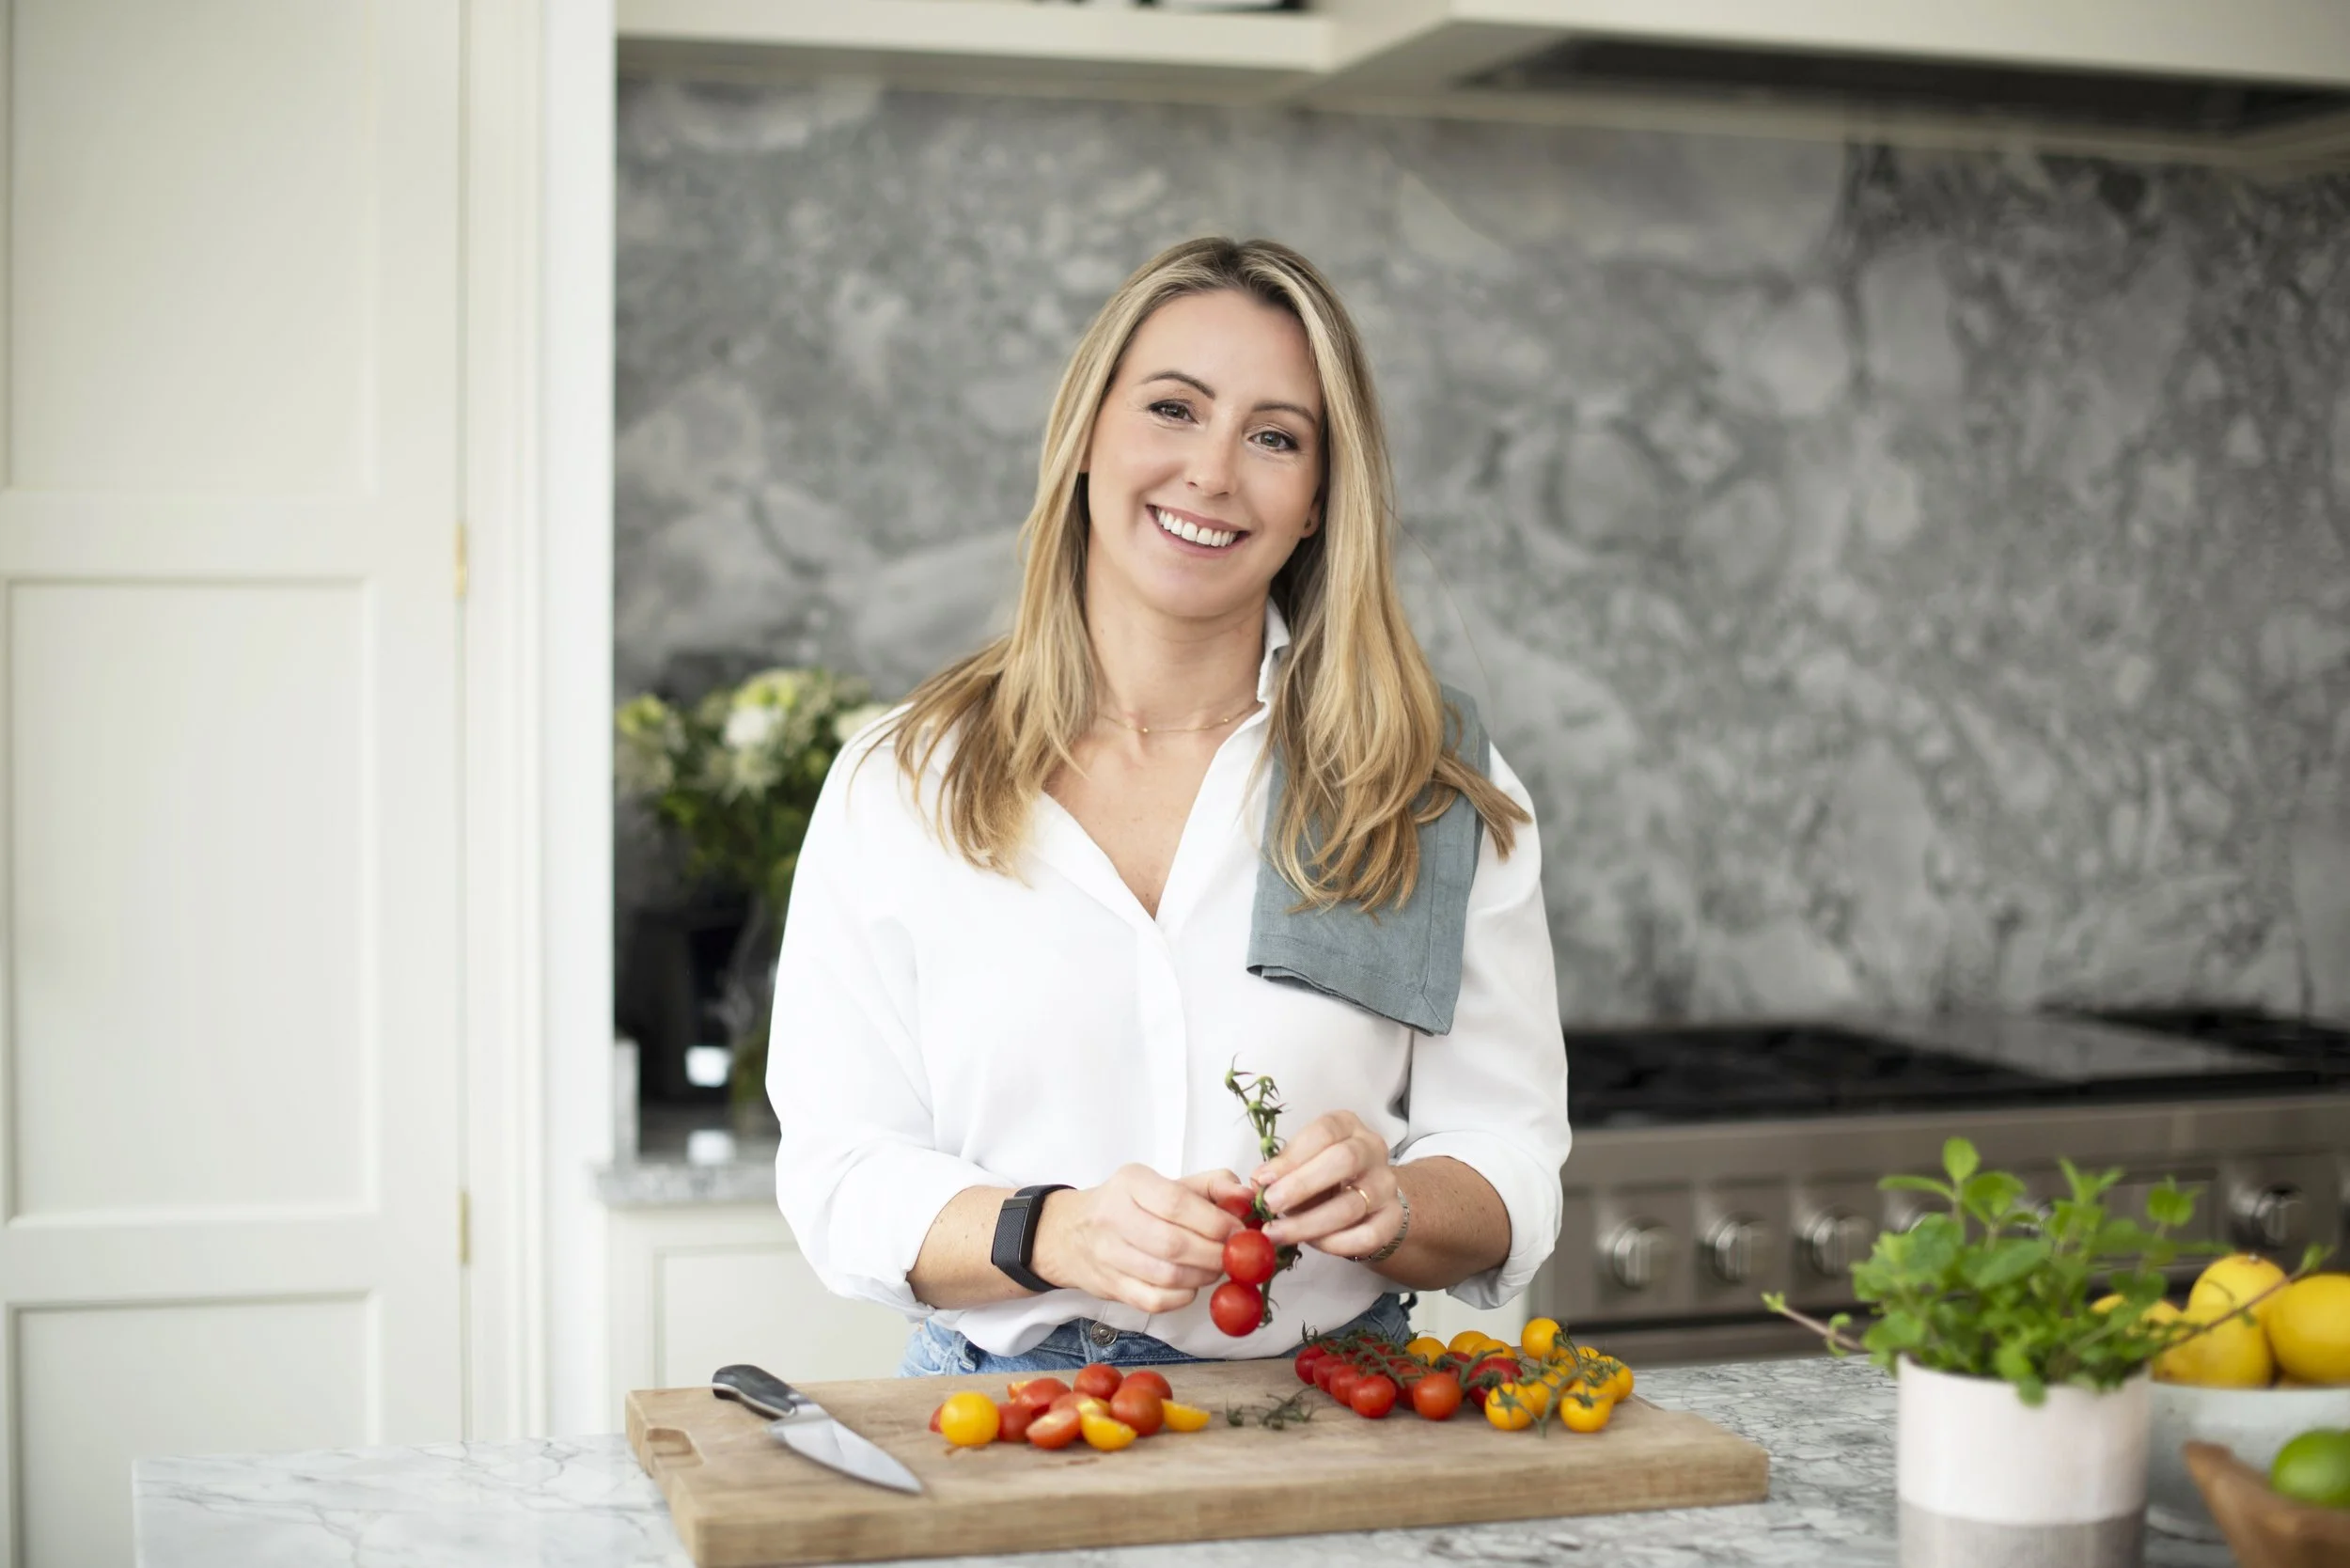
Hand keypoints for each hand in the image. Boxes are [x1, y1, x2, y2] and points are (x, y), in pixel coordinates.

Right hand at [1032, 1165, 1249, 1313]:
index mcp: (1131, 1183)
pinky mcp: (1110, 1286)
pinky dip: (1182, 1298)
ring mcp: (1107, 1255)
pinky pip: (1154, 1301)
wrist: (1071, 1233)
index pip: (1176, 1203)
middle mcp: (1113, 1216)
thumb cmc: (1130, 1205)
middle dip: (1214, 1254)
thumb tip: (1247, 1195)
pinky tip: (1190, 1286)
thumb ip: (1212, 1185)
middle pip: (1173, 1244)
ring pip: (1166, 1276)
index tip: (1238, 1231)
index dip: (1214, 1222)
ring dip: (1202, 1277)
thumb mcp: (1166, 1183)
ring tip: (1215, 1268)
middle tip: (1235, 1256)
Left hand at [1254, 1111, 1400, 1260]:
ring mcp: (1386, 1184)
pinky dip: (1335, 1243)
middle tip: (1270, 1206)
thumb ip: (1281, 1172)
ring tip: (1279, 1233)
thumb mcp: (1302, 1164)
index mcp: (1347, 1126)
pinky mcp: (1393, 1219)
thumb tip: (1257, 1186)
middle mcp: (1372, 1149)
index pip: (1323, 1132)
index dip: (1291, 1157)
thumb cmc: (1325, 1176)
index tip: (1262, 1179)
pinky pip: (1367, 1236)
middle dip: (1302, 1185)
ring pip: (1352, 1205)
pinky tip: (1313, 1244)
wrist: (1369, 1200)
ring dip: (1309, 1223)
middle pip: (1344, 1160)